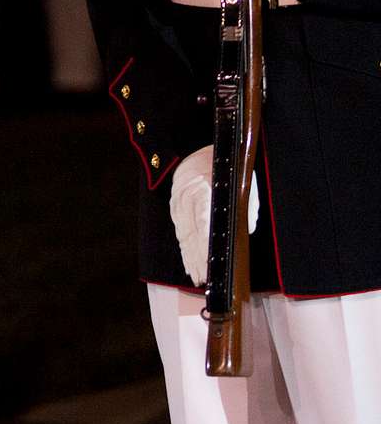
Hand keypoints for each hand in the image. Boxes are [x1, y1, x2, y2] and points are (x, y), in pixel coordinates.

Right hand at [170, 145, 258, 285]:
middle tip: (204, 279)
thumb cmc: (227, 162)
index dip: (206, 244)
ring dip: (190, 257)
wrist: (197, 144)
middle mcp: (186, 195)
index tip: (211, 263)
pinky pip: (179, 230)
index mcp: (203, 186)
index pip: (204, 220)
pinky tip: (189, 262)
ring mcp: (178, 201)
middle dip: (197, 258)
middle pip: (191, 232)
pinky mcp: (175, 205)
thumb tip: (249, 228)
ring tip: (197, 277)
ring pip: (184, 233)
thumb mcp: (243, 177)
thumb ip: (248, 202)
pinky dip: (184, 247)